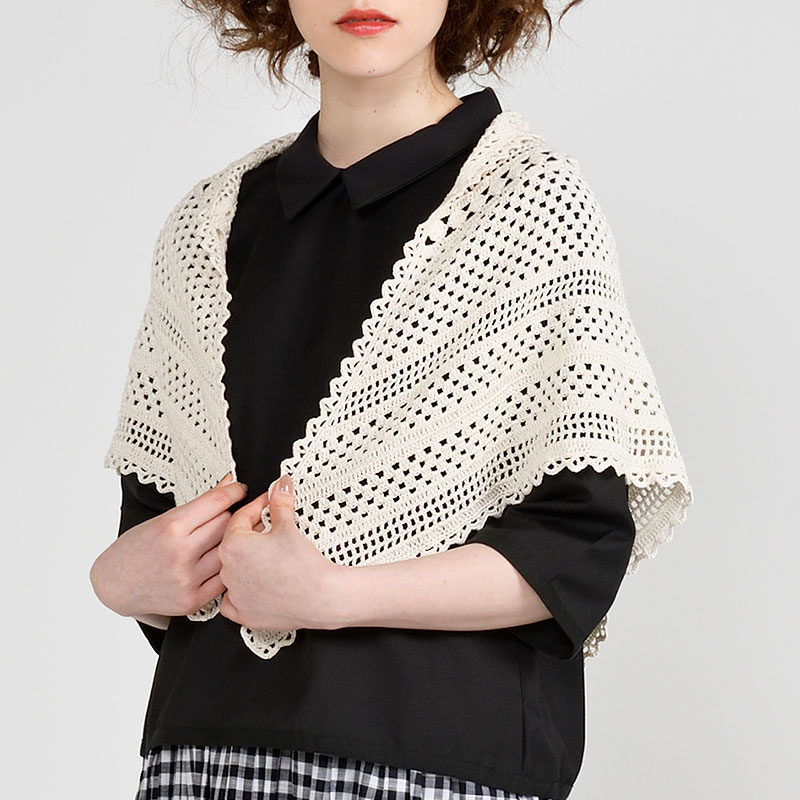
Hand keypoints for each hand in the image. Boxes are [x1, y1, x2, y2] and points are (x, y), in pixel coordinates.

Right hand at [90, 472, 247, 618]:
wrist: (114, 585)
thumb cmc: (135, 548)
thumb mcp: (162, 519)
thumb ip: (199, 504)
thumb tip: (229, 483)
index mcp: (171, 528)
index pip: (217, 502)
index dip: (233, 491)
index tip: (239, 489)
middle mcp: (180, 554)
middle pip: (227, 524)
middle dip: (230, 516)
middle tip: (226, 515)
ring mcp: (188, 579)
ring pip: (229, 551)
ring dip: (230, 543)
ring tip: (222, 539)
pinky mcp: (192, 600)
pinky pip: (224, 578)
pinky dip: (224, 567)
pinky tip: (217, 562)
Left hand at [218, 474, 345, 631]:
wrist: (321, 597)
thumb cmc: (304, 566)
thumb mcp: (288, 527)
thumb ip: (280, 502)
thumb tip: (280, 485)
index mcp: (233, 546)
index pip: (240, 518)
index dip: (256, 507)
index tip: (267, 504)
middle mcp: (228, 571)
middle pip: (235, 545)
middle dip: (252, 534)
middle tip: (272, 527)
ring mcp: (235, 594)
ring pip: (234, 572)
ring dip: (247, 562)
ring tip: (269, 555)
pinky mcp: (244, 613)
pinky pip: (234, 601)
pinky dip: (243, 592)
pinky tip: (258, 584)